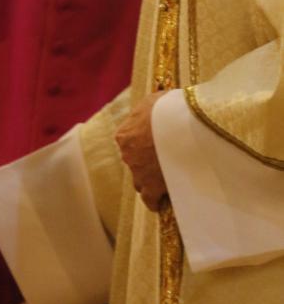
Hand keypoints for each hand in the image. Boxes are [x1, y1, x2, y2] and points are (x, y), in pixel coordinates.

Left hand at [114, 92, 167, 210]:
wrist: (179, 124)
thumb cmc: (167, 108)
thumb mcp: (154, 102)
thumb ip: (149, 111)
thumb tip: (156, 111)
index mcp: (125, 135)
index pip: (129, 143)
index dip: (142, 145)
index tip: (154, 146)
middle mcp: (127, 155)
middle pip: (134, 164)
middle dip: (145, 164)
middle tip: (162, 162)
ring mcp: (139, 172)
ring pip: (139, 182)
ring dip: (149, 181)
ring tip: (164, 181)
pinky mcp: (153, 185)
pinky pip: (150, 198)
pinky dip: (154, 200)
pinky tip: (160, 202)